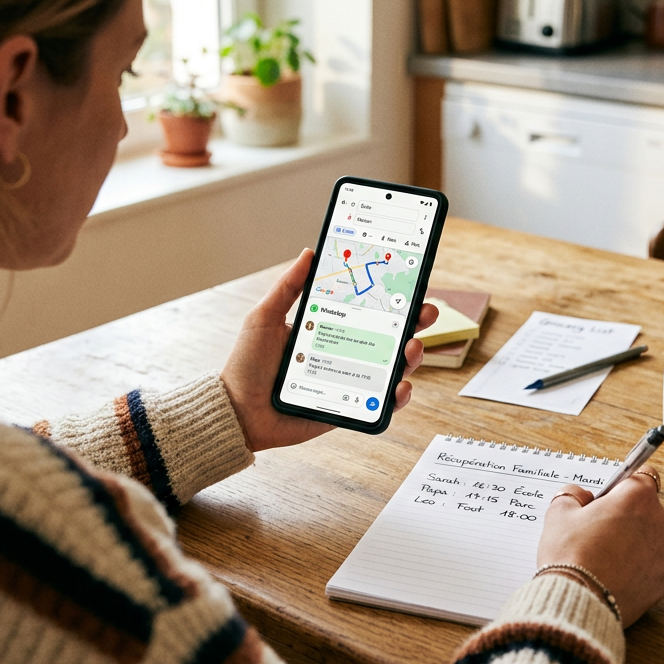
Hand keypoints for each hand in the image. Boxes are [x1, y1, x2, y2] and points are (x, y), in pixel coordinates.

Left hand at [221, 249, 438, 451]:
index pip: (368, 309)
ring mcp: (350, 382)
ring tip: (412, 347)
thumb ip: (288, 287)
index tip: (410, 281)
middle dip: (415, 322)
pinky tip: (400, 387)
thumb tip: (309, 252)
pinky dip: (397, 397)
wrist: (237, 412)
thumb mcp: (265, 318)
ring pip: (392, 367)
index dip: (392, 297)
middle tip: (426, 311)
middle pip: (390, 336)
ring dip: (411, 356)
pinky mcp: (350, 409)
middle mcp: (344, 353)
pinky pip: (382, 404)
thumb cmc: (247, 364)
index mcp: (328, 328)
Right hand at [536, 468, 663, 626]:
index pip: (644, 475)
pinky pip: (651, 569)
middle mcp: (660, 523)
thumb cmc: (570, 554)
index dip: (625, 485)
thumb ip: (572, 495)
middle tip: (599, 530)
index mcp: (638, 498)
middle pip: (648, 511)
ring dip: (634, 545)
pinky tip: (612, 576)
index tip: (612, 495)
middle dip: (628, 517)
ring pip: (651, 541)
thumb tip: (581, 496)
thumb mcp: (559, 513)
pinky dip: (636, 571)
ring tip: (604, 558)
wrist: (579, 600)